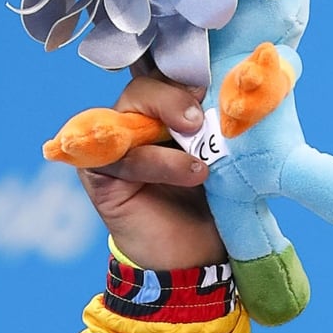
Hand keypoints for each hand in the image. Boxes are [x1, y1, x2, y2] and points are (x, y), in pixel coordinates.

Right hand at [70, 65, 224, 271]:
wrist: (200, 258)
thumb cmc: (215, 206)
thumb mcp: (227, 160)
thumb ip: (221, 129)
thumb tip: (235, 93)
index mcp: (167, 113)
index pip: (166, 76)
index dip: (183, 74)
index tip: (211, 82)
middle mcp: (135, 123)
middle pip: (142, 87)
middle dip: (172, 97)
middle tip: (199, 119)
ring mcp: (111, 145)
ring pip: (127, 117)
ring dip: (166, 135)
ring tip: (203, 166)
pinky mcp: (97, 172)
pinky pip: (117, 157)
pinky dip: (152, 163)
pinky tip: (188, 175)